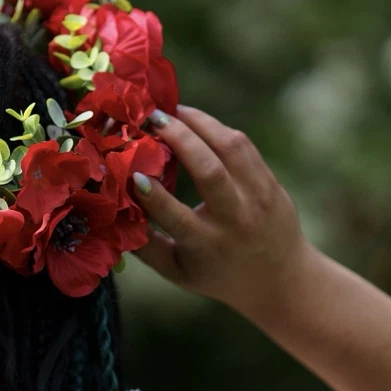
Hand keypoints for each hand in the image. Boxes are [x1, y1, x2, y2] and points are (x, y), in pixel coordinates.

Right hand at [130, 105, 314, 319]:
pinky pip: (243, 146)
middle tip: (152, 119)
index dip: (153, 194)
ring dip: (199, 122)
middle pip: (209, 170)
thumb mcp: (177, 272)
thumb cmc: (216, 275)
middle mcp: (235, 219)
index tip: (132, 172)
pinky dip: (216, 128)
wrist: (279, 279)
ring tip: (172, 111)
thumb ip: (145, 248)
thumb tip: (112, 218)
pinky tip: (194, 120)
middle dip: (180, 138)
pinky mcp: (270, 183)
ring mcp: (258, 198)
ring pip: (231, 148)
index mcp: (206, 245)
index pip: (176, 215)